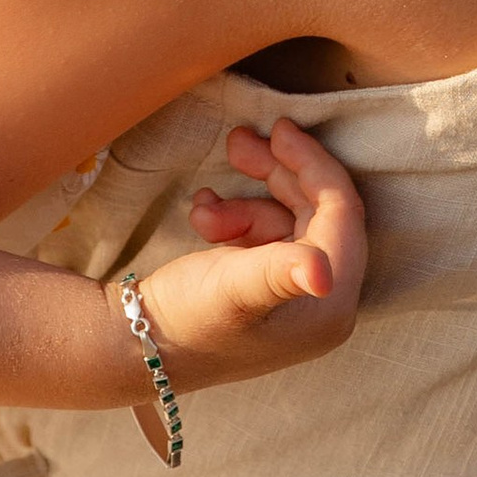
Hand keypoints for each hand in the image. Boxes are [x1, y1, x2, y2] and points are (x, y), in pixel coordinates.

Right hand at [120, 119, 364, 436]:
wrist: (135, 348)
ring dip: (246, 201)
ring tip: (202, 204)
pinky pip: (266, 237)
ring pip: (286, 220)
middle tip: (237, 141)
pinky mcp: (269, 293)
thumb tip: (322, 274)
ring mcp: (296, 298)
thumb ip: (280, 272)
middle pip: (315, 212)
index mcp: (330, 303)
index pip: (341, 214)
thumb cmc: (188, 320)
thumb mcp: (234, 289)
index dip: (313, 165)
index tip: (278, 128)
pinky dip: (236, 220)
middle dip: (276, 173)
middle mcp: (323, 302)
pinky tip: (201, 215)